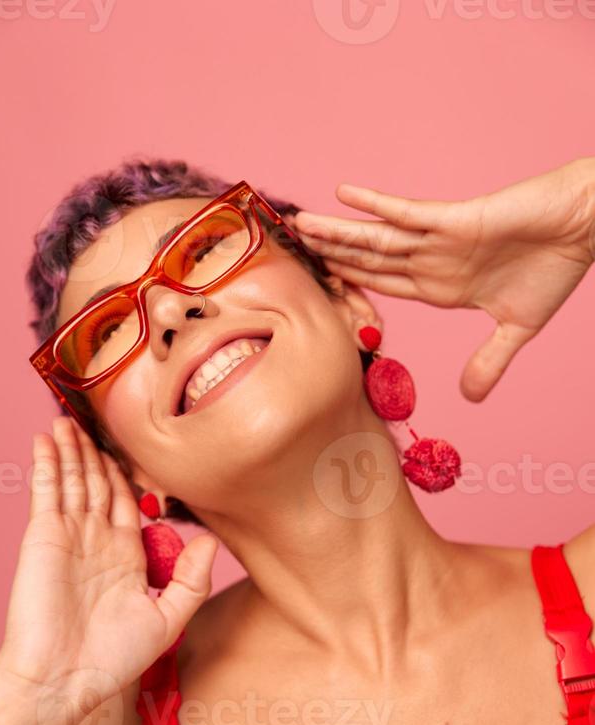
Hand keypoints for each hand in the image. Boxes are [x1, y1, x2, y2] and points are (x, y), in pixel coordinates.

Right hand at [0, 416, 217, 724]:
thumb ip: (191, 580)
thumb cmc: (113, 659)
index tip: (135, 449)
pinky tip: (48, 438)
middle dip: (98, 453)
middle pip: (98, 482)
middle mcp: (96, 539)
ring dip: (72, 448)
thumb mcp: (167, 619)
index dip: (130, 474)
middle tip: (99, 420)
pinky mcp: (43, 534)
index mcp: (125, 555)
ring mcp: (68, 534)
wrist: (63, 680)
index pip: (128, 502)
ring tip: (70, 419)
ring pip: (72, 478)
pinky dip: (47, 462)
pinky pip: (46, 489)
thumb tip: (212, 542)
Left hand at [293, 158, 594, 400]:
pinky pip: (408, 212)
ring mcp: (439, 240)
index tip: (314, 287)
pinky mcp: (455, 220)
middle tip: (291, 249)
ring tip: (302, 225)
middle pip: (368, 260)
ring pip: (377, 237)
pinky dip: (376, 205)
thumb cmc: (554, 269)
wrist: (585, 229)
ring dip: (338, 232)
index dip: (348, 286)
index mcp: (439, 287)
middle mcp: (431, 262)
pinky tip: (343, 195)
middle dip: (330, 256)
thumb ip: (488, 361)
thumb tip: (471, 398)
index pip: (381, 287)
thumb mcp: (516, 328)